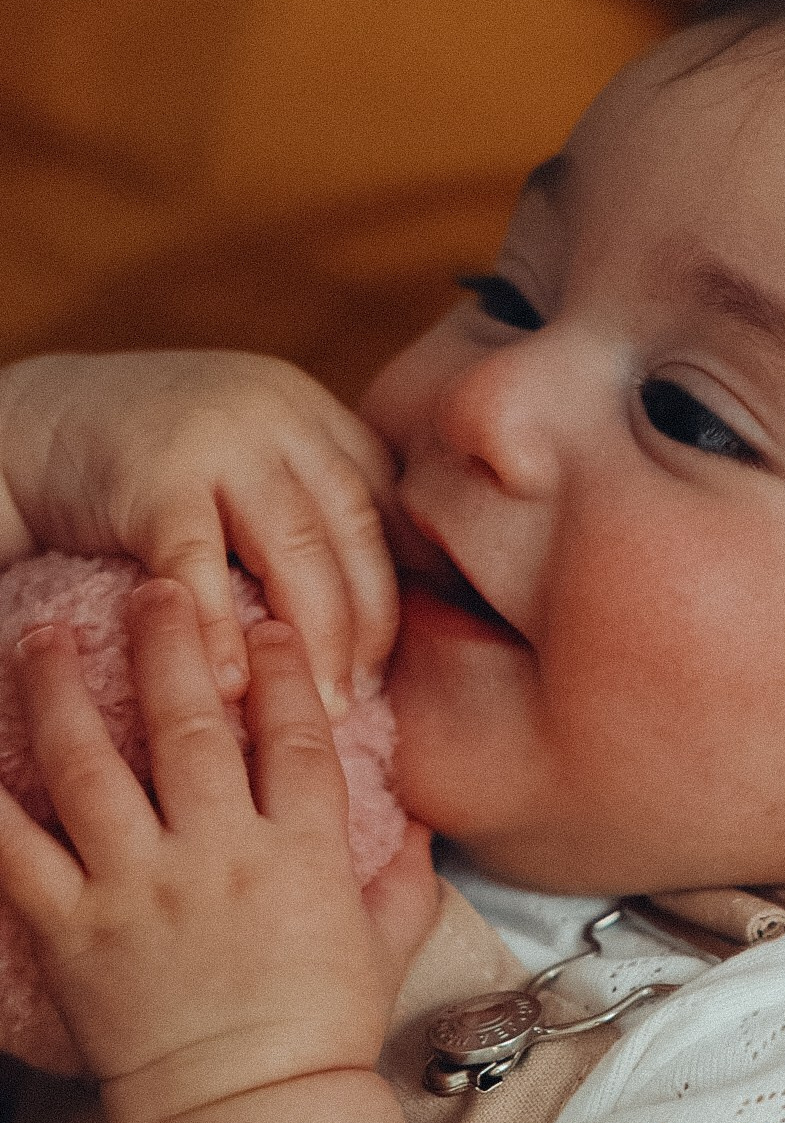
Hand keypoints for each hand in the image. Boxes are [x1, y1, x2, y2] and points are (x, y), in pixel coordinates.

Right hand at [0, 351, 397, 714]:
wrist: (29, 427)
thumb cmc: (148, 469)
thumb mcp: (243, 462)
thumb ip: (303, 506)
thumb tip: (380, 611)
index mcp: (309, 413)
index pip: (383, 502)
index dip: (406, 579)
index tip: (408, 649)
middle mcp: (277, 414)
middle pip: (352, 529)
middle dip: (369, 621)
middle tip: (365, 693)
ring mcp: (219, 439)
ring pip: (296, 549)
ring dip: (315, 639)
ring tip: (323, 708)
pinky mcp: (155, 479)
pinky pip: (202, 568)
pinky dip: (222, 632)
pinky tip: (232, 687)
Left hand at [0, 578, 437, 1122]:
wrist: (248, 1120)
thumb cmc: (318, 1038)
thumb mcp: (388, 948)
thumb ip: (407, 879)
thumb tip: (427, 828)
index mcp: (300, 852)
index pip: (291, 732)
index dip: (280, 667)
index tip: (265, 624)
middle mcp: (218, 853)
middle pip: (189, 722)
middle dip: (172, 641)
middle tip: (155, 587)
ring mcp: (140, 887)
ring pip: (91, 764)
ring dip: (64, 690)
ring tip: (48, 637)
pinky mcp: (76, 929)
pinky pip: (17, 850)